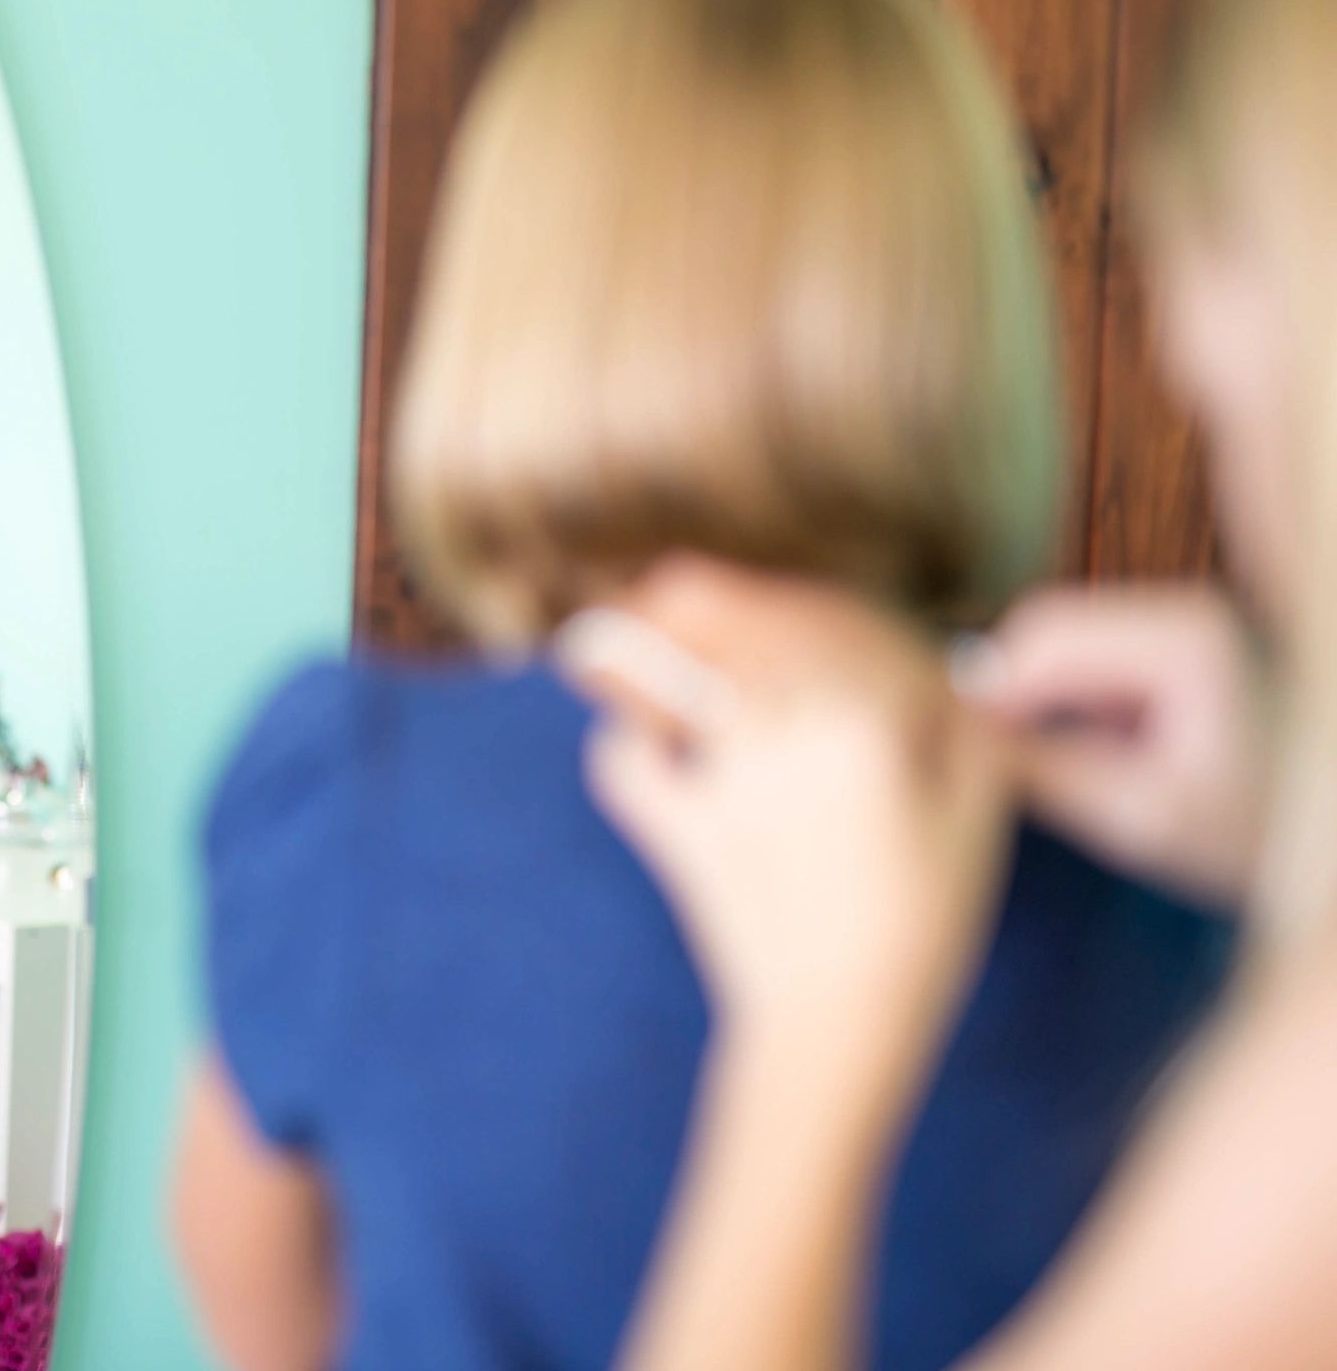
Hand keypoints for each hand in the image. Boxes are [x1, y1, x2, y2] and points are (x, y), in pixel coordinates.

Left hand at [562, 558, 1015, 1087]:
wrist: (839, 1025)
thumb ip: (963, 730)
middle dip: (709, 596)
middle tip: (670, 577)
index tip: (803, 598)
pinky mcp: (672, 830)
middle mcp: (783, 733)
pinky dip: (625, 746)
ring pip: (680, 678)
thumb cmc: (922, 926)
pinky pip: (628, 767)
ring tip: (633, 615)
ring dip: (654, 642)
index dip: (818, 605)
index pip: (841, 628)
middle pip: (742, 629)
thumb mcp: (975, 821)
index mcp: (866, 722)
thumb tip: (941, 672)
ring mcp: (719, 779)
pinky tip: (631, 731)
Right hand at [967, 582, 1263, 907]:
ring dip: (1030, 697)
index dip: (987, 690)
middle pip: (1046, 628)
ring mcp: (1180, 623)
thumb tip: (960, 744)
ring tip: (1020, 763)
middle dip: (1003, 689)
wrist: (1332, 830)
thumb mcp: (1146, 818)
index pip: (1046, 638)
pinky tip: (1070, 752)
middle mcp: (1184, 608)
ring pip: (1058, 642)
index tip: (947, 747)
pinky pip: (1086, 659)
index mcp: (1186, 637)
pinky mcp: (1174, 648)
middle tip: (971, 758)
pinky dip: (1060, 700)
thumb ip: (1047, 774)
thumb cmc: (1265, 831)